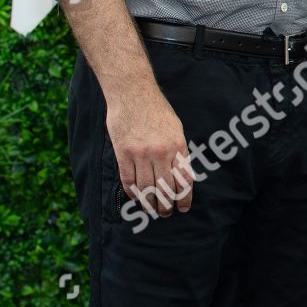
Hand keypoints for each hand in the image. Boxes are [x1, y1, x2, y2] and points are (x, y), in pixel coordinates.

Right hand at [107, 88, 191, 216]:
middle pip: (164, 189)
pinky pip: (128, 181)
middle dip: (167, 205)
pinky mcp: (123, 154)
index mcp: (177, 146)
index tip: (183, 207)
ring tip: (152, 210)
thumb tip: (184, 176)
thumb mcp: (176, 129)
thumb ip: (179, 152)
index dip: (184, 198)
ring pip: (146, 189)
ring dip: (150, 203)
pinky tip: (137, 198)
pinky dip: (133, 193)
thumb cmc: (157, 110)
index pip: (183, 180)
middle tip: (166, 213)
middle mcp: (160, 153)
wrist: (133, 93)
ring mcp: (140, 154)